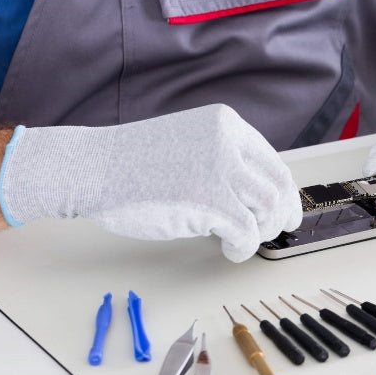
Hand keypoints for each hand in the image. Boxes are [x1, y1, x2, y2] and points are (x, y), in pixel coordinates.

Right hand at [0, 104, 301, 261]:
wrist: (92, 168)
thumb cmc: (132, 163)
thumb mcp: (192, 144)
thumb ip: (223, 160)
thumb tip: (256, 196)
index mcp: (227, 125)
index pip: (273, 162)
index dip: (283, 193)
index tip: (283, 211)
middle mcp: (229, 142)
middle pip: (279, 185)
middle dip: (281, 215)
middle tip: (272, 232)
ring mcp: (219, 169)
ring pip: (269, 207)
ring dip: (262, 231)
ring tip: (242, 240)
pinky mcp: (208, 200)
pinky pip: (246, 231)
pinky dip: (244, 247)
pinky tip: (230, 250)